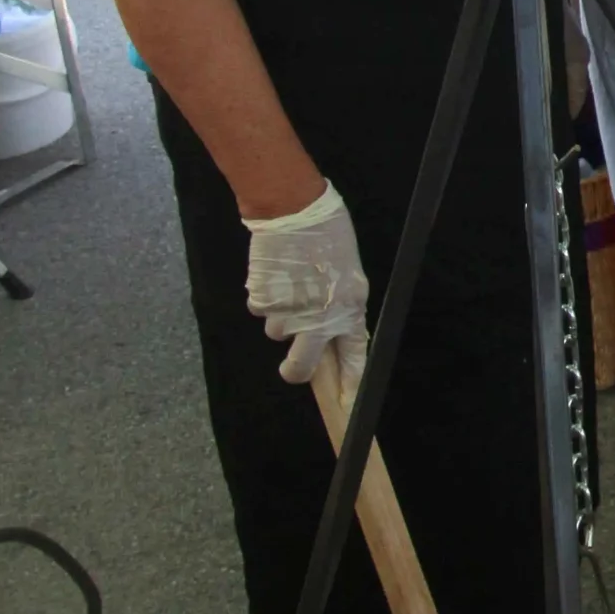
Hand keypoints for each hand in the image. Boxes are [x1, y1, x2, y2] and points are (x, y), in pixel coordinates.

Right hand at [245, 181, 369, 387]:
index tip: (346, 403)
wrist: (294, 210)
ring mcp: (288, 313)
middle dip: (295, 371)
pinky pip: (261, 311)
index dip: (349, 383)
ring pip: (277, 334)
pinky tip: (276, 276)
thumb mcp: (350, 272)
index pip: (353, 357)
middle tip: (292, 366)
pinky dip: (266, 299)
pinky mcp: (262, 302)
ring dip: (281, 317)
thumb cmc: (328, 234)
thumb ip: (341, 305)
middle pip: (302, 368)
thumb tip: (332, 330)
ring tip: (290, 285)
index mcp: (349, 309)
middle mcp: (319, 319)